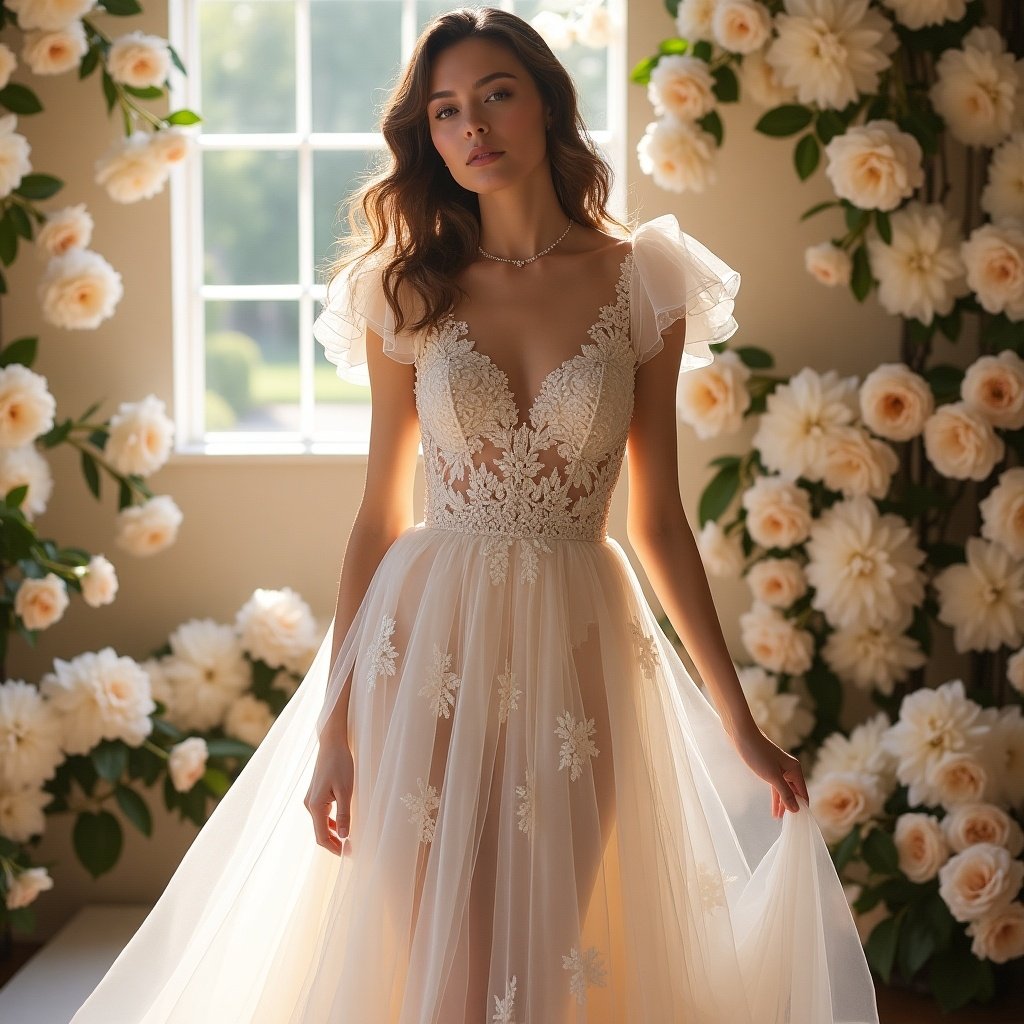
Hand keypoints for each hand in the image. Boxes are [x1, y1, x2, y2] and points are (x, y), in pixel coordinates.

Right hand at [304, 739, 353, 856]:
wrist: (332, 743)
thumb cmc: (340, 764)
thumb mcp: (346, 790)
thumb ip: (344, 814)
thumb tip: (344, 836)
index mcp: (315, 806)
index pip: (322, 836)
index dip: (334, 848)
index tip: (348, 854)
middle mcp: (309, 805)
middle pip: (320, 832)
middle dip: (333, 843)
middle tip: (350, 850)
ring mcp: (311, 799)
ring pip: (320, 823)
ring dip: (332, 833)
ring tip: (348, 839)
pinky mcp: (315, 794)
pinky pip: (321, 814)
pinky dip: (330, 822)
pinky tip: (342, 823)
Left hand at [732, 727, 808, 817]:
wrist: (741, 735)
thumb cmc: (757, 754)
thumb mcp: (772, 777)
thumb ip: (785, 794)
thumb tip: (797, 809)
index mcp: (795, 770)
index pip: (803, 793)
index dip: (803, 807)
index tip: (801, 823)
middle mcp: (790, 769)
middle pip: (795, 793)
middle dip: (791, 807)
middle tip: (789, 824)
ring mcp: (780, 769)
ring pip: (784, 790)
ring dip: (782, 804)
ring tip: (779, 819)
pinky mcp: (770, 768)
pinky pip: (776, 786)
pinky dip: (776, 797)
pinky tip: (774, 808)